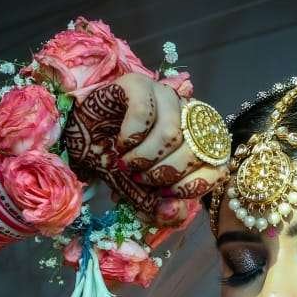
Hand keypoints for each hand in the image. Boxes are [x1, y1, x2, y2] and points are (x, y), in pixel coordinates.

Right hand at [61, 72, 227, 225]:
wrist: (78, 139)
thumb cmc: (116, 162)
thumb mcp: (139, 193)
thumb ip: (159, 208)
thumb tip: (175, 212)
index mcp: (197, 142)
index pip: (217, 168)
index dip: (190, 187)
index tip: (164, 194)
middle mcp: (187, 116)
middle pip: (194, 152)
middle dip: (163, 175)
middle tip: (139, 177)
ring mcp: (165, 96)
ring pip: (172, 134)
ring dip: (144, 158)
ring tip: (127, 162)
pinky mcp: (139, 83)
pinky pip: (145, 113)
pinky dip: (130, 137)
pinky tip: (120, 143)